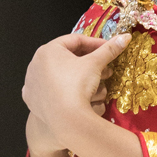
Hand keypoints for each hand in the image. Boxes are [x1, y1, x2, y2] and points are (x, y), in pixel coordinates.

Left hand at [21, 33, 129, 153]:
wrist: (65, 119)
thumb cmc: (78, 86)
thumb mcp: (95, 64)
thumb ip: (109, 49)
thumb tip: (125, 37)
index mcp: (48, 50)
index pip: (75, 41)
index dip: (95, 44)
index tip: (108, 49)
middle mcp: (35, 64)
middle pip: (66, 58)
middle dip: (88, 63)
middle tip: (105, 70)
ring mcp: (32, 82)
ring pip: (59, 74)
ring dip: (77, 77)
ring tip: (94, 85)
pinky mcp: (32, 99)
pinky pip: (50, 90)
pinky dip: (62, 90)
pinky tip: (74, 94)